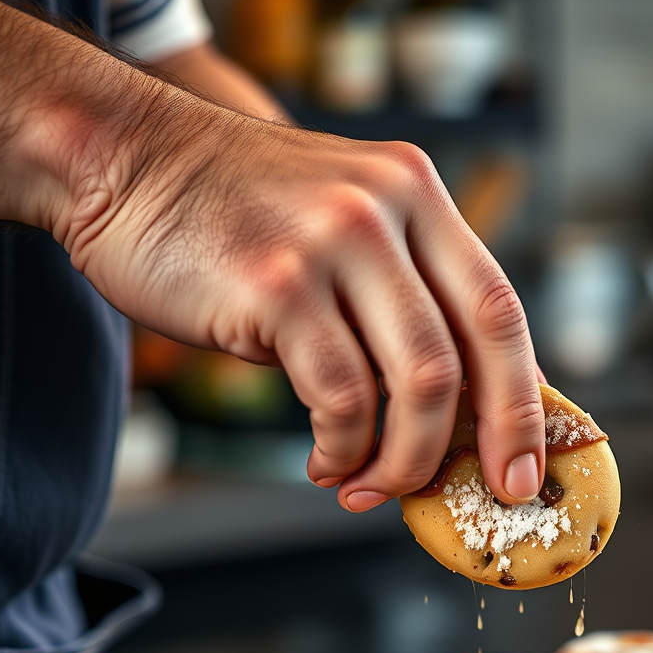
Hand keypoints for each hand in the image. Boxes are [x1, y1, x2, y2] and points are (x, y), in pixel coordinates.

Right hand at [0, 2, 544, 510]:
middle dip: (499, 435)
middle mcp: (389, 208)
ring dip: (404, 458)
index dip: (527, 396)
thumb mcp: (343, 230)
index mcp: (418, 195)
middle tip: (497, 493)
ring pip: (417, 384)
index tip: (529, 463)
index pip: (501, 308)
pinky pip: (342, 396)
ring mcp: (334, 241)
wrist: (122, 159)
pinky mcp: (278, 284)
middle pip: (479, 346)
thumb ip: (401, 299)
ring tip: (373, 485)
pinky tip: (325, 461)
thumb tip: (458, 407)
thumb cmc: (237, 215)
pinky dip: (344, 447)